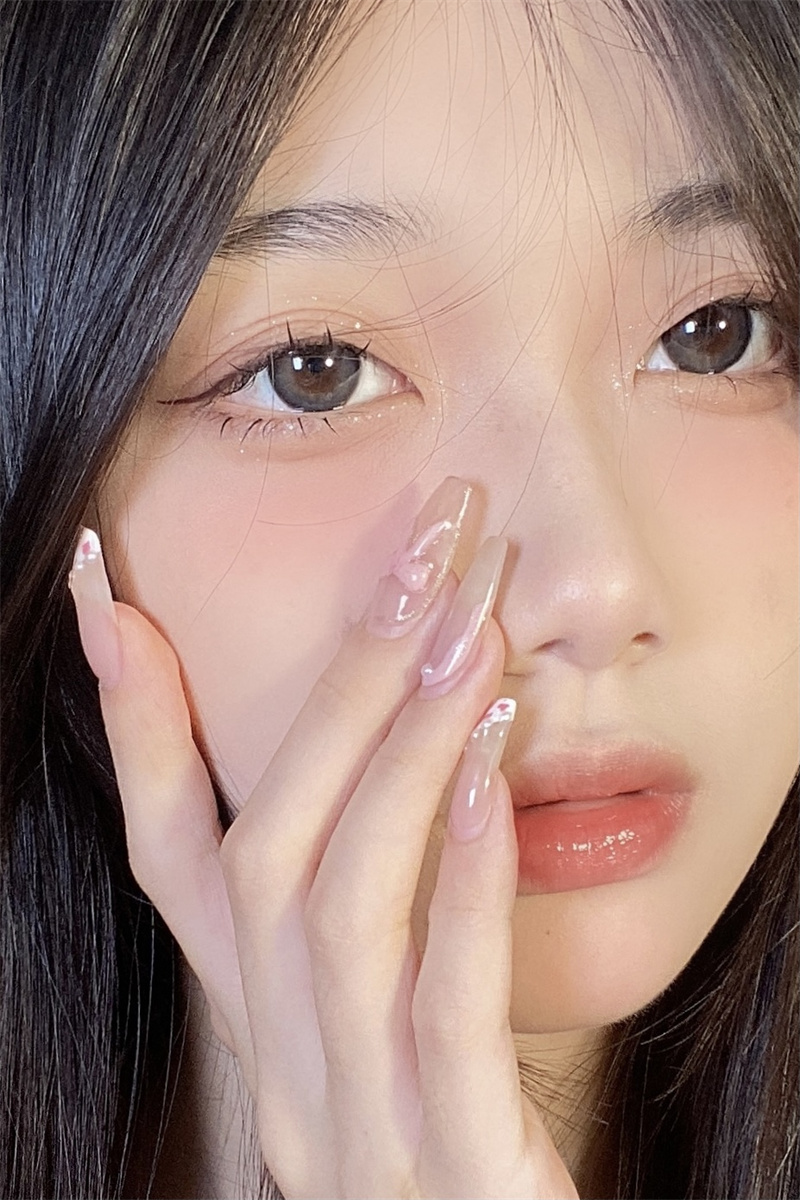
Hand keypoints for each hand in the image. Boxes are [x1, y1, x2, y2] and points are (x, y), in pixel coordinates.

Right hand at [69, 516, 578, 1199]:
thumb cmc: (448, 1131)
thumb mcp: (387, 1009)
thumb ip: (381, 894)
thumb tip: (406, 745)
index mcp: (257, 1018)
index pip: (166, 857)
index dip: (131, 720)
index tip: (107, 586)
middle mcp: (280, 1061)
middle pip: (266, 848)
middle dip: (339, 685)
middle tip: (421, 551)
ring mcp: (353, 1119)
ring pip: (338, 907)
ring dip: (402, 756)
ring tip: (469, 633)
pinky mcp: (454, 1169)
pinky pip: (440, 1007)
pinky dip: (462, 882)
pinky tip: (495, 777)